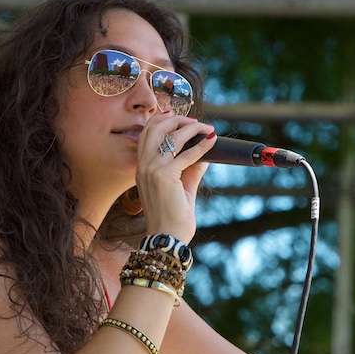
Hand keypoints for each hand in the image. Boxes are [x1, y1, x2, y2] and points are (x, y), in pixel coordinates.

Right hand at [135, 114, 215, 242]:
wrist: (168, 236)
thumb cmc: (173, 216)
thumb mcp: (182, 187)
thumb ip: (191, 169)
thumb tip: (205, 154)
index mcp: (142, 168)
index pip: (146, 134)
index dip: (161, 121)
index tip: (178, 117)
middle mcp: (144, 166)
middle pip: (156, 129)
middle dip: (177, 120)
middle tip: (196, 122)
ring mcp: (152, 170)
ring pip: (172, 137)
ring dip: (192, 129)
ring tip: (207, 128)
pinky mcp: (165, 176)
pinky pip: (187, 154)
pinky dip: (202, 145)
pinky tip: (211, 141)